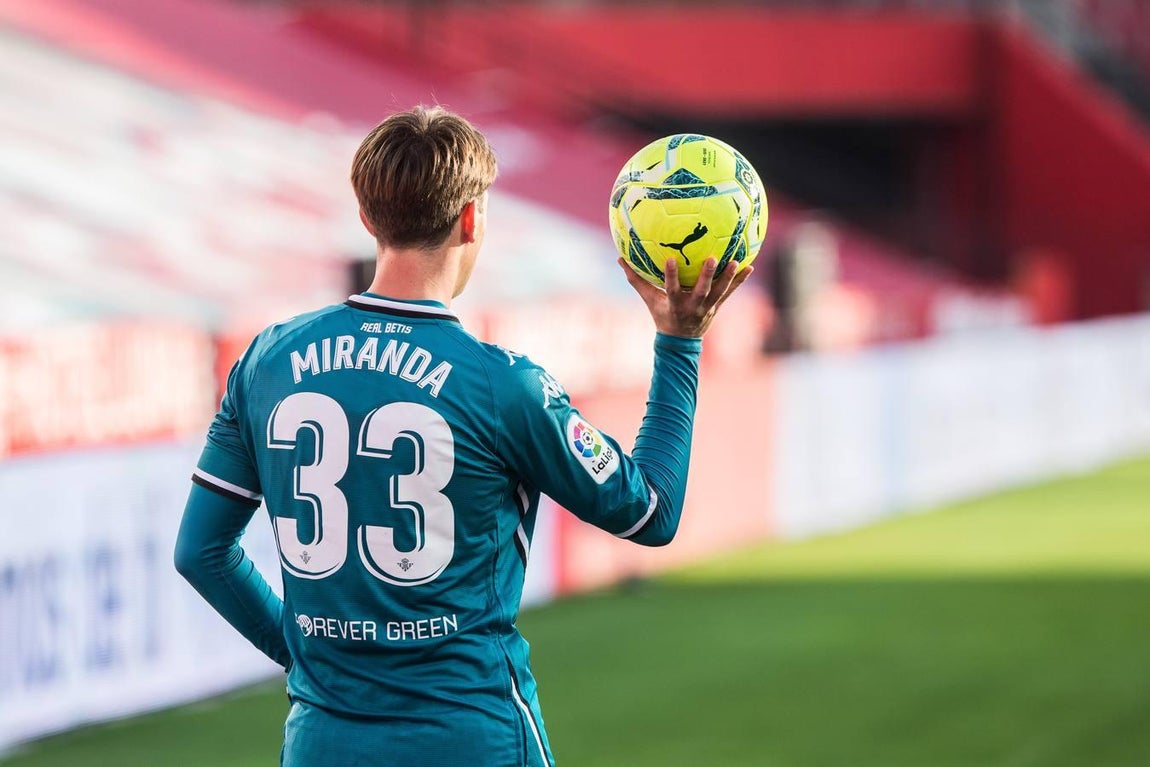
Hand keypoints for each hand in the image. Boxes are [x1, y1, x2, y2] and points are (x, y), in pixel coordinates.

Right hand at [619, 257, 753, 337]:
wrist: (680, 341)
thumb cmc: (662, 315)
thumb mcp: (649, 300)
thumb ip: (636, 280)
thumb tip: (620, 258)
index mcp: (675, 304)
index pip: (672, 289)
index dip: (670, 276)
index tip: (669, 259)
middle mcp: (693, 307)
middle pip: (701, 291)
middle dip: (707, 276)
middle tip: (712, 258)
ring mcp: (707, 308)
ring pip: (719, 292)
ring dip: (728, 277)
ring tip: (737, 262)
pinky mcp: (717, 307)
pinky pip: (730, 293)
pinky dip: (740, 281)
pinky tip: (750, 266)